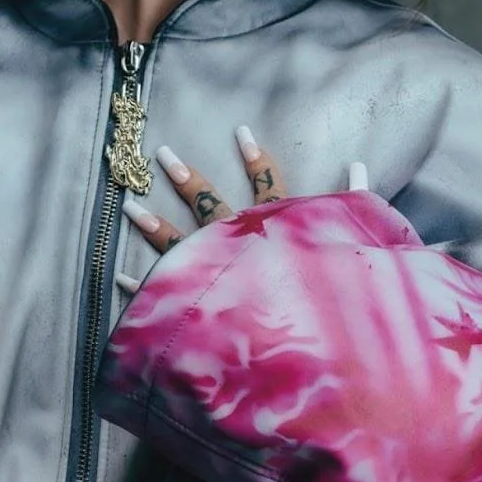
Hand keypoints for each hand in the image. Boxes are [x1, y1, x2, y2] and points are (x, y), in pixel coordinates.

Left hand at [116, 124, 368, 292]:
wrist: (307, 348)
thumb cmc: (333, 298)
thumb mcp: (353, 244)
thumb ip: (355, 204)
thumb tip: (361, 164)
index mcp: (275, 229)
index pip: (267, 185)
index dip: (256, 160)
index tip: (242, 133)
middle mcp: (239, 245)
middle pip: (208, 204)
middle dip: (185, 178)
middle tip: (162, 154)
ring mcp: (215, 274)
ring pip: (176, 243)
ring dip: (152, 224)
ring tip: (129, 205)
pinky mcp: (198, 307)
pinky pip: (163, 295)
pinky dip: (140, 287)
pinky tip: (120, 277)